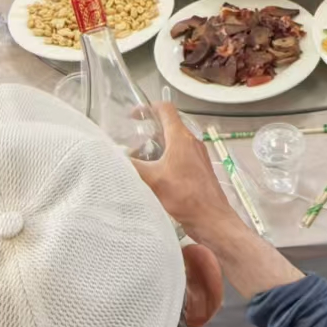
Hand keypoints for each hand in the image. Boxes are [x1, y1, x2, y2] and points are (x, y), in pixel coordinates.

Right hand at [132, 102, 246, 240]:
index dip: (148, 107)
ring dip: (157, 147)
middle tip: (131, 142)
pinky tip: (155, 176)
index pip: (165, 109)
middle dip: (149, 132)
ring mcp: (198, 155)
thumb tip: (114, 157)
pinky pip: (180, 156)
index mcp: (181, 137)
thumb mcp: (153, 180)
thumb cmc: (184, 195)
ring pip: (174, 143)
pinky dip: (166, 159)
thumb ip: (132, 166)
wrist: (211, 218)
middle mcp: (191, 142)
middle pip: (169, 126)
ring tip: (140, 160)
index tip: (133, 116)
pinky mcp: (200, 169)